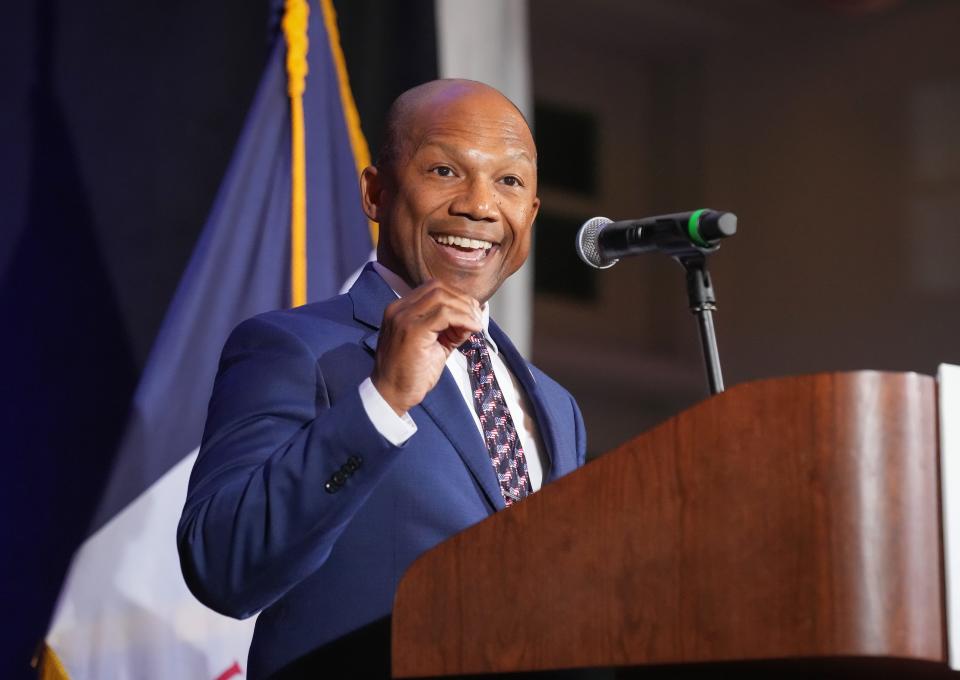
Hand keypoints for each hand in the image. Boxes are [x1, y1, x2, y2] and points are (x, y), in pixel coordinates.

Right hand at [371, 280, 482, 415]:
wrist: (391, 395)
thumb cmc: (411, 373)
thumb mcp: (434, 345)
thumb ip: (449, 329)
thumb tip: (472, 318)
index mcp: (401, 309)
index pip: (433, 289)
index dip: (457, 296)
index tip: (472, 312)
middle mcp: (398, 309)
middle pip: (438, 288)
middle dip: (463, 300)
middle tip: (477, 317)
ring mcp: (403, 318)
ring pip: (442, 298)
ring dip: (465, 310)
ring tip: (475, 325)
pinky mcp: (412, 331)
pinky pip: (444, 314)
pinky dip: (463, 319)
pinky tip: (472, 329)